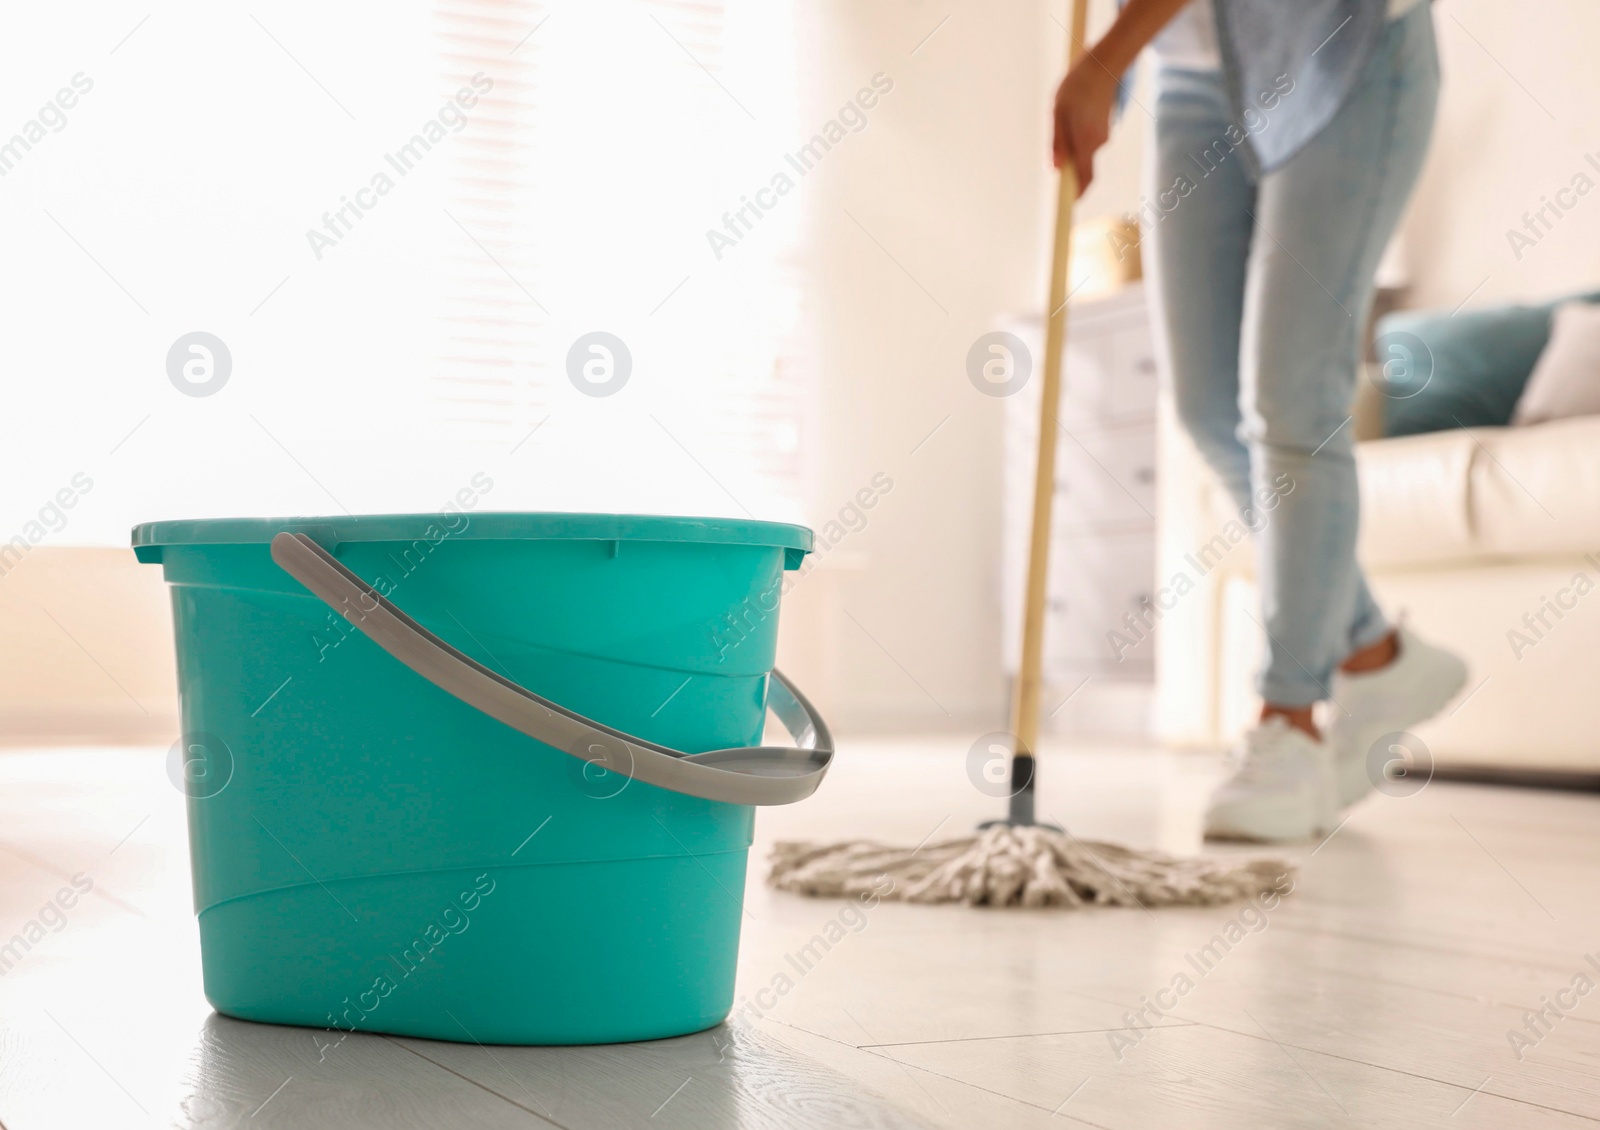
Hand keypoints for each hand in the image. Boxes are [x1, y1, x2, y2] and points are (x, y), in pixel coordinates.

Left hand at [1051, 63, 1116, 193]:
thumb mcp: (1057, 113)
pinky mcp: (1103, 130)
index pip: (1084, 178)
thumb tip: (1055, 169)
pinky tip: (1072, 119)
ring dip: (1071, 149)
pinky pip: (1087, 143)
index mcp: (1085, 141)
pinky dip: (1078, 139)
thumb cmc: (1075, 88)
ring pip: (1083, 154)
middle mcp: (1097, 143)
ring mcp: (1102, 137)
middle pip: (1082, 169)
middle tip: (1054, 161)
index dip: (1076, 194)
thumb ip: (1057, 143)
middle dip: (1068, 170)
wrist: (1102, 66)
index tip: (1067, 204)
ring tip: (1063, 123)